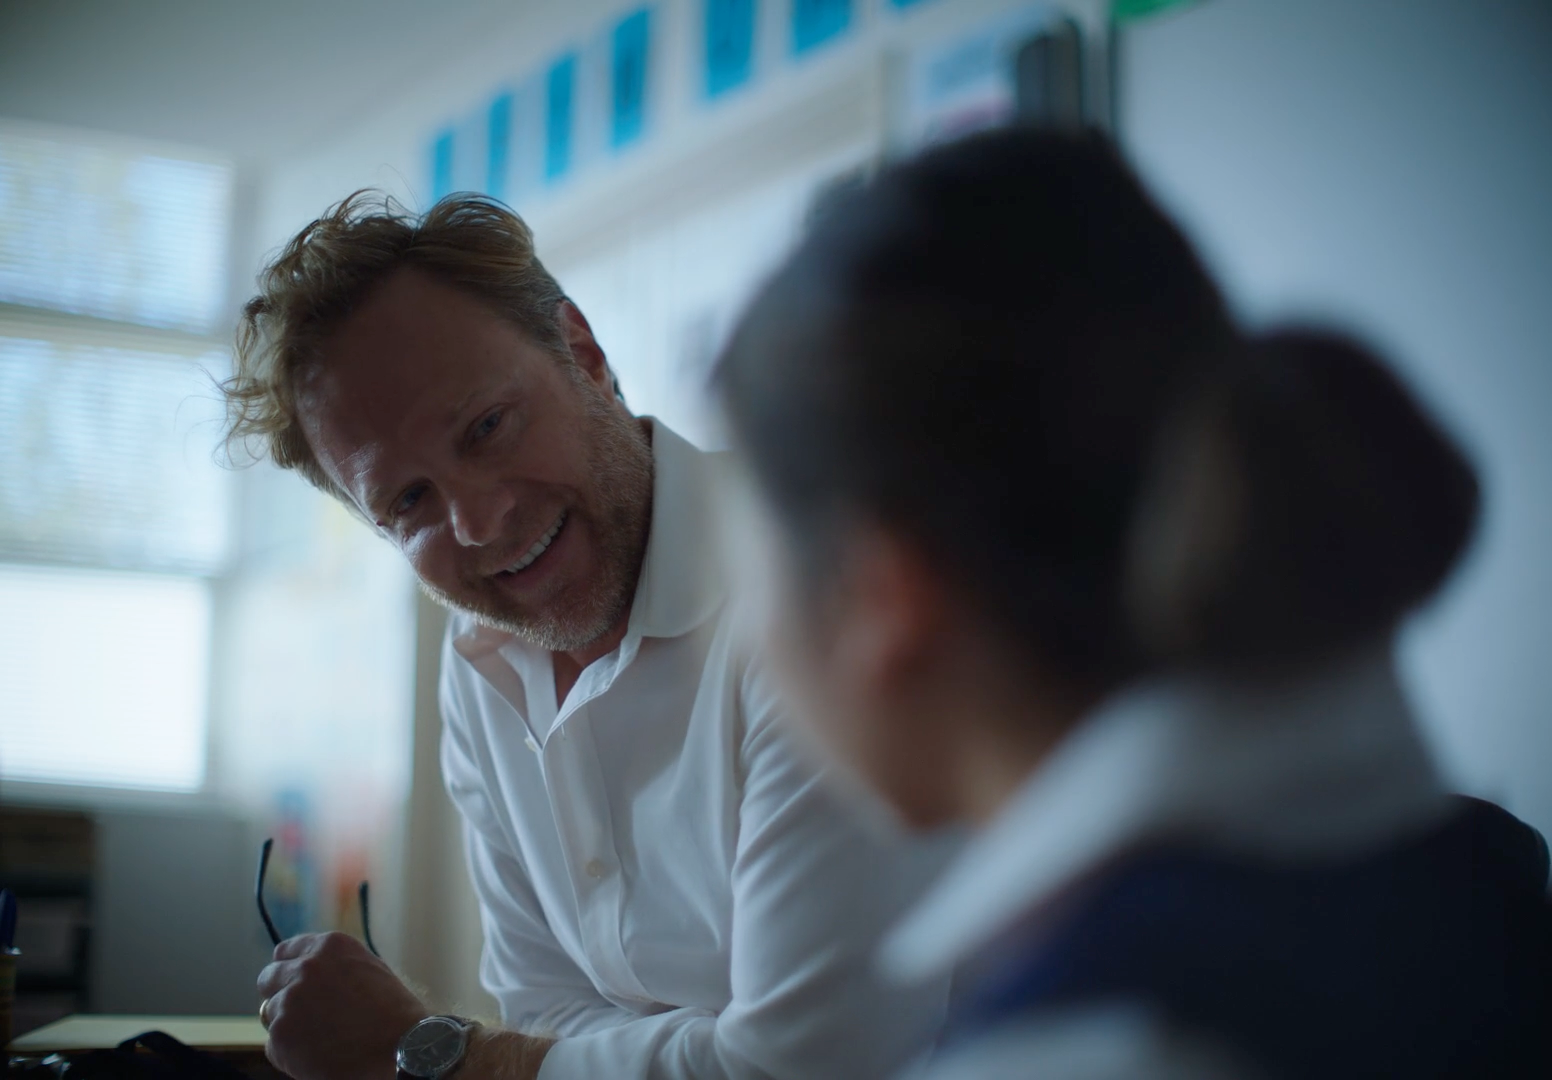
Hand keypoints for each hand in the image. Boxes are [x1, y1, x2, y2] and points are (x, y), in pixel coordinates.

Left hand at [258, 931, 428, 1079]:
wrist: (399, 1049)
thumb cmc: (393, 1014)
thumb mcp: (367, 970)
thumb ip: (334, 965)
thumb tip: (304, 972)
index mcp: (329, 946)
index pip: (284, 951)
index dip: (288, 970)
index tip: (292, 984)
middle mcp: (306, 968)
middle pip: (268, 978)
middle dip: (279, 994)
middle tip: (300, 1014)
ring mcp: (290, 1001)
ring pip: (271, 1013)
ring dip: (288, 1025)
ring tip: (320, 1038)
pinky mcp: (281, 1035)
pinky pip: (274, 1045)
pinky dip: (290, 1053)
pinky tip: (318, 1054)